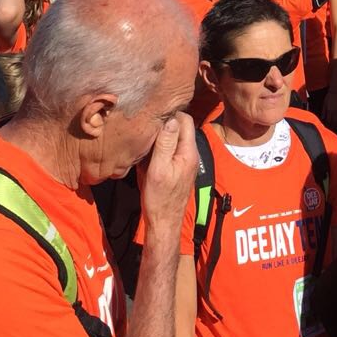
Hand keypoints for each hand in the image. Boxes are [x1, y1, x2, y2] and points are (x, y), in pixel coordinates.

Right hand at [140, 113, 198, 236]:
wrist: (163, 223)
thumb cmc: (159, 198)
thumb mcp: (158, 169)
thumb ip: (165, 143)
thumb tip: (170, 119)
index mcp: (188, 152)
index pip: (185, 120)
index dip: (170, 113)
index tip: (153, 113)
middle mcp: (190, 154)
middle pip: (180, 128)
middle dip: (165, 123)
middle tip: (147, 122)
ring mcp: (185, 162)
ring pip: (174, 138)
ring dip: (161, 135)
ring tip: (146, 134)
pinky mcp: (177, 169)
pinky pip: (170, 150)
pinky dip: (160, 147)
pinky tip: (148, 150)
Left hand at [322, 90, 336, 132]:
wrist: (335, 92)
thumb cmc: (329, 97)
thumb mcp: (324, 104)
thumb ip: (324, 112)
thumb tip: (322, 118)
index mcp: (329, 110)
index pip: (329, 120)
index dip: (328, 123)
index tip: (328, 125)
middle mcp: (334, 111)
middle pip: (334, 121)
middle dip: (333, 124)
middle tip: (333, 126)